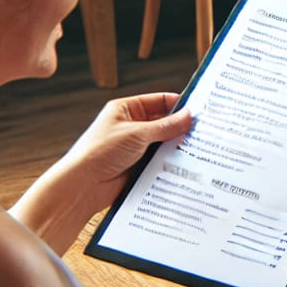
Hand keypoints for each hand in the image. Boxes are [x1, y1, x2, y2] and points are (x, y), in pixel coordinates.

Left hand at [61, 93, 193, 205]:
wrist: (83, 185)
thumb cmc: (100, 152)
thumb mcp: (137, 133)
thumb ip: (166, 125)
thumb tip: (189, 116)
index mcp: (126, 110)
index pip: (159, 101)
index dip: (179, 104)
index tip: (199, 110)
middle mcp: (132, 126)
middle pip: (164, 122)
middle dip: (181, 126)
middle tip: (203, 130)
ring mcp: (136, 147)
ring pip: (164, 142)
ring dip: (177, 145)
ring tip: (199, 147)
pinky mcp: (139, 165)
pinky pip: (161, 160)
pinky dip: (172, 161)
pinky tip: (186, 163)